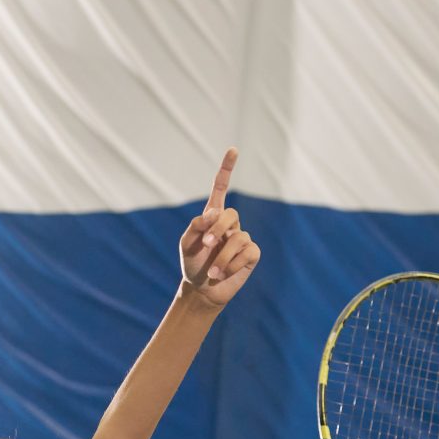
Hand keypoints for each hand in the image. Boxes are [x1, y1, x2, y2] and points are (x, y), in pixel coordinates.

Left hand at [179, 147, 260, 307]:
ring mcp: (242, 239)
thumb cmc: (192, 264)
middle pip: (231, 214)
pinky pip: (248, 252)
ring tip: (212, 270)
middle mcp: (230, 225)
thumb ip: (196, 224)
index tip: (233, 149)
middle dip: (218, 228)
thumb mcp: (186, 243)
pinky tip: (222, 273)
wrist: (201, 290)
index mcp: (213, 217)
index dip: (227, 169)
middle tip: (207, 243)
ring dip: (222, 255)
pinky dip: (232, 264)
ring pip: (239, 237)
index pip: (221, 188)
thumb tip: (214, 213)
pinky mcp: (251, 255)